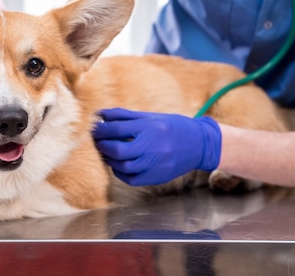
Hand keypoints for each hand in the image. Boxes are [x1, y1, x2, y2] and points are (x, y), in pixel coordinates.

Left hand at [92, 108, 220, 185]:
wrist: (200, 144)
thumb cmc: (172, 126)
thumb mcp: (150, 117)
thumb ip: (123, 116)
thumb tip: (99, 115)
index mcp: (150, 128)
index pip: (117, 129)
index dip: (101, 129)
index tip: (94, 128)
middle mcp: (153, 147)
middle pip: (118, 150)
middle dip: (103, 146)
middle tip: (97, 142)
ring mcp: (156, 164)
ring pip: (123, 166)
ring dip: (110, 160)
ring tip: (106, 152)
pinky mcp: (157, 177)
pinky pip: (131, 179)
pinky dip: (120, 172)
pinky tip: (118, 164)